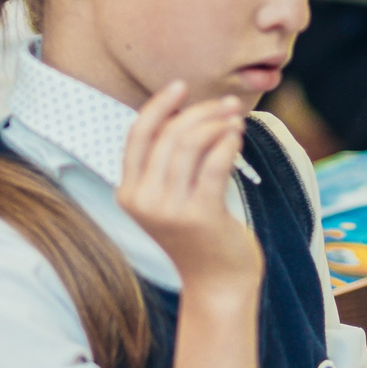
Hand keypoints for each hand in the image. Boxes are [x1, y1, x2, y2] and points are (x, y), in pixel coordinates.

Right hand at [116, 82, 265, 304]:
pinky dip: (228, 142)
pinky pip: (214, 163)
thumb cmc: (199, 234)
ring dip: (217, 123)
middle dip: (200, 111)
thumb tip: (188, 110)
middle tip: (228, 104)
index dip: (159, 105)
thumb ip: (168, 162)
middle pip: (168, 135)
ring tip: (235, 118)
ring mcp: (169, 210)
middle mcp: (143, 201)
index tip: (181, 86)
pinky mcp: (199, 216)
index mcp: (128, 193)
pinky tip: (238, 136)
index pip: (137, 135)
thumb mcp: (171, 198)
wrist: (217, 281)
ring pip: (191, 144)